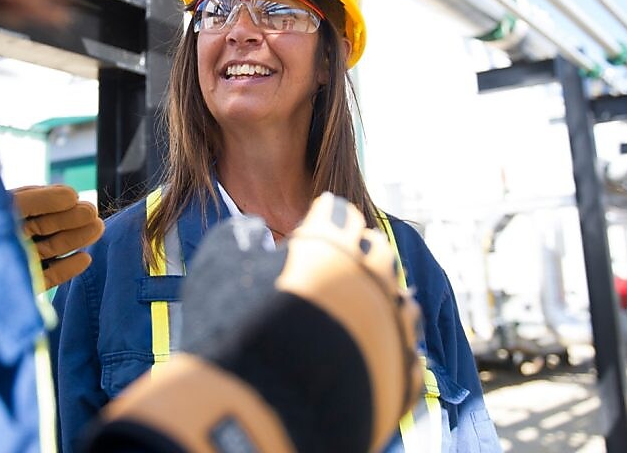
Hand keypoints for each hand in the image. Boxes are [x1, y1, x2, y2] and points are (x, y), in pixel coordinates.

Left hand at [12, 184, 102, 288]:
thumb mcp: (8, 207)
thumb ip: (38, 199)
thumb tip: (71, 195)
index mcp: (0, 217)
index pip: (33, 204)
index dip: (55, 200)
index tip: (74, 197)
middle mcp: (9, 238)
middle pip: (46, 227)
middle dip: (71, 220)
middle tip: (92, 213)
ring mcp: (17, 262)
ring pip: (51, 249)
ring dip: (75, 240)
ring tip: (97, 229)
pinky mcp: (23, 285)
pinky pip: (48, 277)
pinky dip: (66, 270)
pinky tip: (84, 259)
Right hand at [90, 194, 420, 452]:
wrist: (261, 411)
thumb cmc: (235, 332)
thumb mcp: (220, 266)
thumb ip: (240, 238)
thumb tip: (253, 232)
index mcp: (332, 243)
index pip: (338, 215)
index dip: (323, 220)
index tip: (315, 227)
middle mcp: (373, 277)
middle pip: (376, 252)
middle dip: (357, 253)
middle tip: (334, 267)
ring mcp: (394, 326)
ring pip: (400, 301)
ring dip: (379, 300)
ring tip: (355, 313)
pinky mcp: (403, 374)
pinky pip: (406, 353)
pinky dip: (388, 349)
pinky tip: (369, 354)